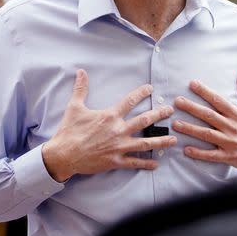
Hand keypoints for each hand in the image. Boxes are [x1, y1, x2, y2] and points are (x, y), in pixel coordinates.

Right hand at [42, 69, 176, 181]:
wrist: (63, 155)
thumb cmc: (69, 131)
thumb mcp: (74, 107)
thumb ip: (80, 89)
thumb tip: (81, 72)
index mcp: (109, 116)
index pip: (130, 101)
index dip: (142, 93)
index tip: (151, 88)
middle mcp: (117, 130)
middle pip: (144, 121)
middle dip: (159, 115)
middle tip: (170, 111)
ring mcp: (118, 147)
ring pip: (145, 143)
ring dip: (161, 140)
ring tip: (173, 139)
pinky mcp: (115, 161)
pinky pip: (134, 162)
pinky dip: (146, 163)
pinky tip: (156, 163)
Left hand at [172, 71, 236, 177]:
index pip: (219, 100)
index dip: (205, 92)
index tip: (192, 83)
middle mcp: (232, 127)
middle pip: (209, 116)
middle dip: (192, 108)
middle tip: (177, 102)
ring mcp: (230, 142)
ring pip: (207, 134)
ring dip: (191, 129)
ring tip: (175, 124)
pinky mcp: (229, 157)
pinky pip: (212, 155)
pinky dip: (199, 153)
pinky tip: (186, 149)